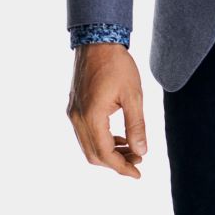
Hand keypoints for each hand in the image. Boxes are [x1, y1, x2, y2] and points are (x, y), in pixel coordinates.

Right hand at [66, 43, 147, 178]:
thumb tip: (141, 151)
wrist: (96, 41)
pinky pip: (85, 134)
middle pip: (94, 155)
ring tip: (132, 150)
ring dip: (109, 153)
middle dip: (116, 163)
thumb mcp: (133, 96)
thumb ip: (137, 126)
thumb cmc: (117, 65)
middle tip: (139, 161)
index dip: (122, 167)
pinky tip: (119, 138)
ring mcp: (73, 113)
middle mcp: (78, 118)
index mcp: (92, 116)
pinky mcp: (74, 107)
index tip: (138, 174)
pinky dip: (101, 141)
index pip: (105, 154)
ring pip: (88, 146)